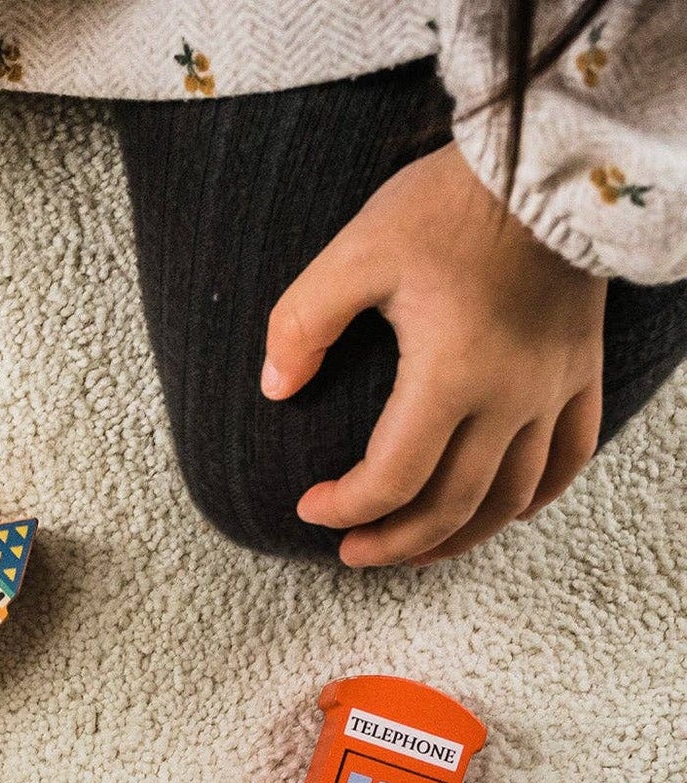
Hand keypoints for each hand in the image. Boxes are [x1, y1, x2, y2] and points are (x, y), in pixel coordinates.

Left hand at [264, 143, 606, 566]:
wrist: (550, 158)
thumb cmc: (449, 202)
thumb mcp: (356, 252)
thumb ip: (301, 323)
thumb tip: (274, 388)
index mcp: (452, 373)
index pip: (394, 479)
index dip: (346, 509)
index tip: (311, 507)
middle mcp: (510, 396)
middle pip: (452, 507)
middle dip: (393, 542)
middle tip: (351, 553)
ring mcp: (552, 388)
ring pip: (512, 499)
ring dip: (459, 536)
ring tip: (412, 549)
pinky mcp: (579, 371)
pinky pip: (570, 457)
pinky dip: (533, 498)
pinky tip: (500, 512)